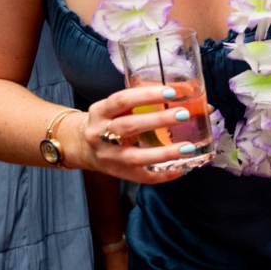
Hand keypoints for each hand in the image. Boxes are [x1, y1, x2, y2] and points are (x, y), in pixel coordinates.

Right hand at [64, 85, 206, 184]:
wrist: (82, 146)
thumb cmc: (109, 121)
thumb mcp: (117, 108)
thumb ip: (144, 101)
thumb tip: (188, 96)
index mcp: (100, 111)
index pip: (122, 100)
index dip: (147, 95)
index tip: (172, 92)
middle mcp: (99, 134)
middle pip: (129, 127)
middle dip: (159, 120)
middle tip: (184, 114)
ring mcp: (107, 156)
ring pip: (135, 157)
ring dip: (164, 153)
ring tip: (188, 147)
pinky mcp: (117, 173)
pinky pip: (141, 177)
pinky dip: (162, 175)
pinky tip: (180, 169)